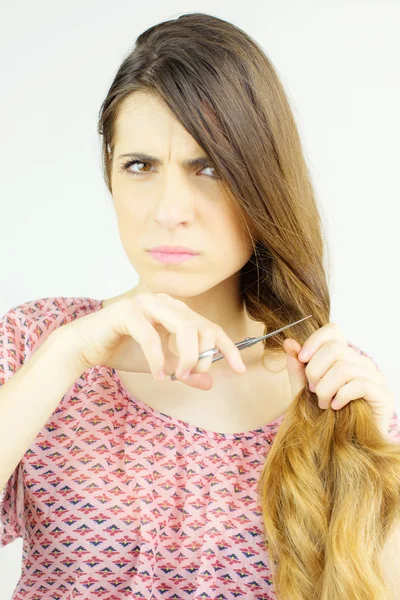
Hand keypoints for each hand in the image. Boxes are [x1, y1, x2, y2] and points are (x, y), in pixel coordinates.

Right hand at [56, 291, 246, 390]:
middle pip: (199, 325)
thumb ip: (184, 370)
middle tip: (193, 375)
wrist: (85, 347)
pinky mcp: (126, 312)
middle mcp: (163, 301)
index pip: (209, 326)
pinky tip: (158, 375)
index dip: (227, 347)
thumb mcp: (161, 365)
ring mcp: (144, 303)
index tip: (240, 369)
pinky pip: (151, 336)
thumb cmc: (122, 350)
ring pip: (182, 326)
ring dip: (185, 356)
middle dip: (203, 355)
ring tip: (179, 375)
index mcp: (174, 310)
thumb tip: (209, 383)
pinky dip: (158, 359)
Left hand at [283, 322, 394, 435]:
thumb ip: (297, 367)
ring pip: (343, 368)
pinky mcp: (383, 393)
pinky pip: (359, 384)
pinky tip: (336, 406)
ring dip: (325, 388)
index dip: (314, 341)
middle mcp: (362, 362)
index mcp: (345, 356)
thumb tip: (289, 342)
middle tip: (312, 391)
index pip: (333, 331)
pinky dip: (341, 396)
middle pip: (334, 348)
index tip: (302, 359)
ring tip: (322, 403)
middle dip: (315, 370)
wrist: (345, 444)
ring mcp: (375, 376)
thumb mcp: (304, 389)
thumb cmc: (326, 415)